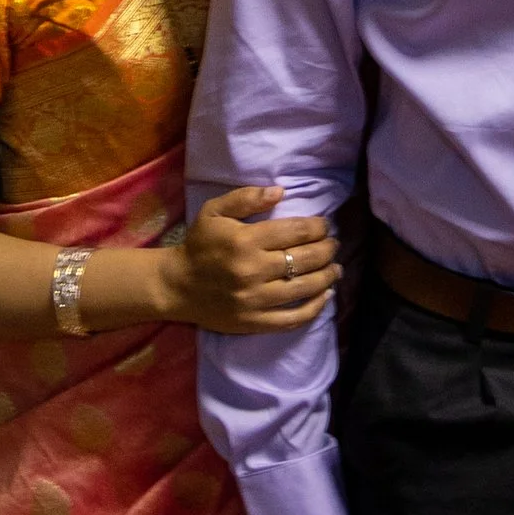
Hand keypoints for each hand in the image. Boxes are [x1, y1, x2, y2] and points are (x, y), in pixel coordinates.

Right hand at [167, 186, 337, 335]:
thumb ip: (247, 197)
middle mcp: (253, 270)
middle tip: (334, 245)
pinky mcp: (255, 322)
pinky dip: (315, 308)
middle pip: (305, 259)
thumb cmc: (199, 245)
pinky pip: (293, 319)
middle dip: (327, 249)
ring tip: (336, 268)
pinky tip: (326, 296)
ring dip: (328, 277)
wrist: (177, 286)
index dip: (318, 227)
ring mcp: (255, 300)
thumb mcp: (214, 211)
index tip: (325, 226)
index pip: (296, 232)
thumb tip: (281, 191)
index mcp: (246, 240)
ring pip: (305, 288)